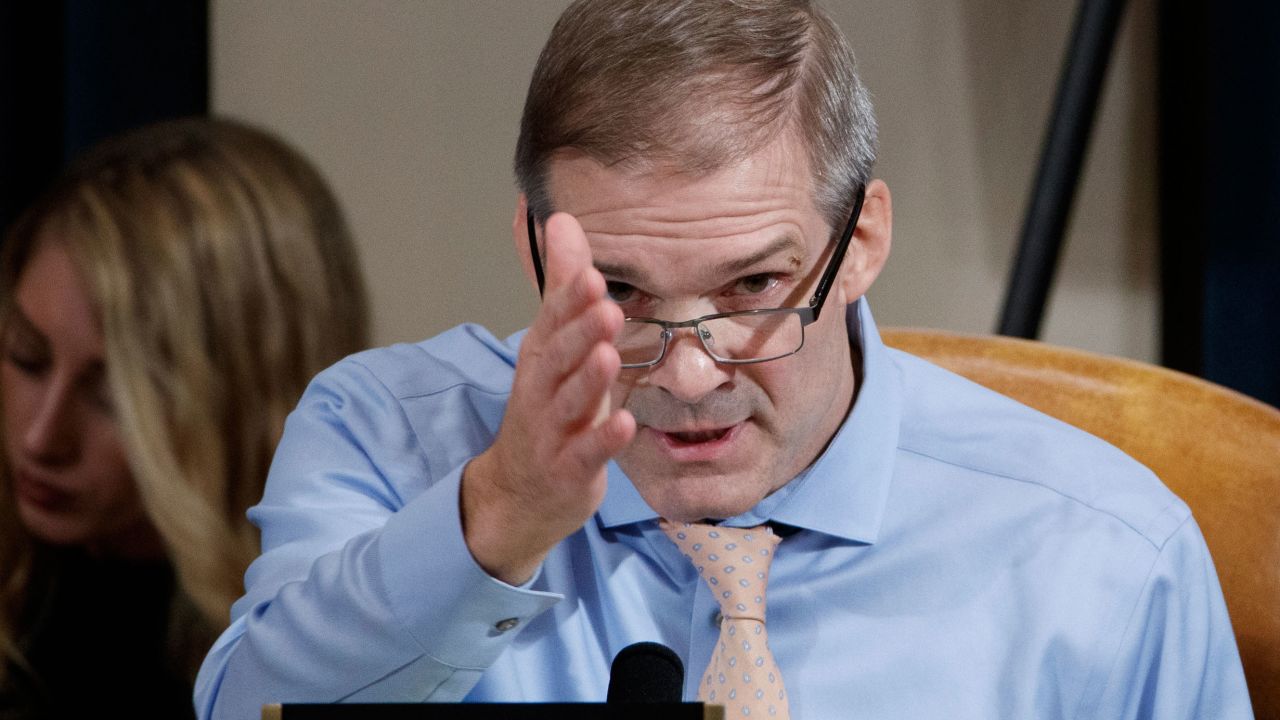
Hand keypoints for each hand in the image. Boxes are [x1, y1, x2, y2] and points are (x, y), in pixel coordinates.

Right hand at [461, 212, 636, 584]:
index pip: (552, 322)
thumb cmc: (546, 409)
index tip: (590, 272)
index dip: (570, 300)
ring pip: (568, 404)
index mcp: (541, 357)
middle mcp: (541, 391)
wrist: (518, 493)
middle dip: (578, 330)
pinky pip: (585, 454)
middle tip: (603, 301)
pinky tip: (625, 423)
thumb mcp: (555, 345)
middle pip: (557, 358)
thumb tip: (563, 220)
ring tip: (608, 355)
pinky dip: (602, 440)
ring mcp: (552, 433)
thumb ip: (563, 285)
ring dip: (587, 380)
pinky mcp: (568, 470)